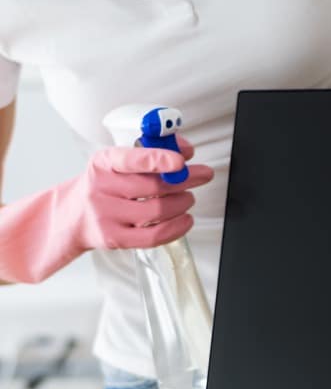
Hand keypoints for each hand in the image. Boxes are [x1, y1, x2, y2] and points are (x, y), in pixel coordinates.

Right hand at [0, 133, 214, 283]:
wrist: (72, 216)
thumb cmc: (103, 186)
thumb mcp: (117, 162)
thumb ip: (151, 151)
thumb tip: (185, 149)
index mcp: (103, 163)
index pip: (132, 159)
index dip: (159, 159)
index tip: (181, 160)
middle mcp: (101, 188)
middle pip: (152, 186)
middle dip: (185, 180)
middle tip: (202, 175)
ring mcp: (106, 216)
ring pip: (156, 211)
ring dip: (183, 202)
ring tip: (188, 198)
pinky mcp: (114, 239)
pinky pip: (154, 236)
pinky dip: (177, 227)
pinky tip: (186, 219)